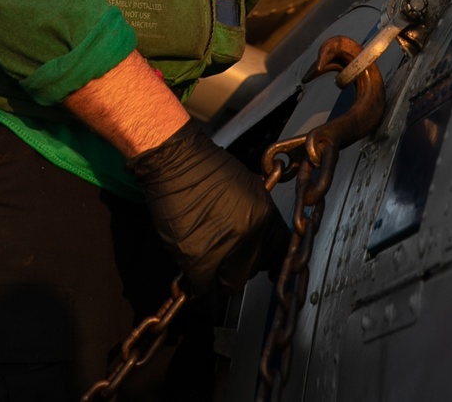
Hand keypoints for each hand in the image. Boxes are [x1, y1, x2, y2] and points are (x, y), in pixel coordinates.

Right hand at [128, 121, 288, 293]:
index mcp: (264, 214)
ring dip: (221, 280)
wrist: (174, 161)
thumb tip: (256, 238)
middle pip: (253, 269)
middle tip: (228, 261)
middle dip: (240, 267)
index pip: (277, 251)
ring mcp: (225, 248)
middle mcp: (249, 233)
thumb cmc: (204, 167)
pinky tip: (198, 284)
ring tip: (211, 269)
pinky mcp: (198, 260)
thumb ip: (256, 215)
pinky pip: (205, 288)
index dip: (265, 258)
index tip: (258, 262)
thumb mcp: (246, 185)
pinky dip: (201, 290)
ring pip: (231, 283)